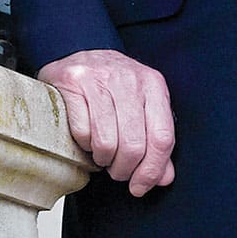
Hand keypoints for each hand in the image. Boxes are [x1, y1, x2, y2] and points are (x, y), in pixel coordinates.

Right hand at [38, 50, 175, 196]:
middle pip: (133, 144)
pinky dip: (84, 145)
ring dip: (103, 159)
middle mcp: (129, 78)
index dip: (152, 170)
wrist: (78, 51)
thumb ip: (155, 142)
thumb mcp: (141, 107)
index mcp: (153, 84)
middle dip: (123, 169)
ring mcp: (100, 78)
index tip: (140, 186)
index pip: (162, 137)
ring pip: (106, 142)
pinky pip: (82, 132)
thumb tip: (163, 178)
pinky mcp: (73, 82)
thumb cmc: (112, 85)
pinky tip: (87, 138)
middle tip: (118, 171)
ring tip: (102, 155)